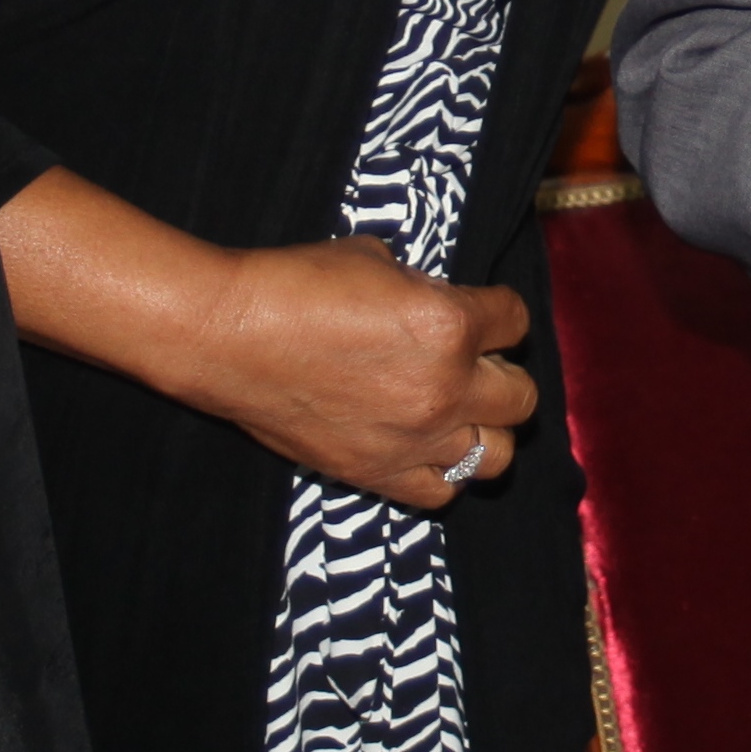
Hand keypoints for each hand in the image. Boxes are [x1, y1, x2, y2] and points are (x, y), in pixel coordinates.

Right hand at [0, 169, 532, 508]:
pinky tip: (426, 446)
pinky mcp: (377, 472)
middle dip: (502, 374)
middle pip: (522, 397)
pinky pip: (443, 492)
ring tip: (459, 411)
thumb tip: (440, 302)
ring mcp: (413, 438)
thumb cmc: (295, 285)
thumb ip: (426, 288)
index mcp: (451, 324)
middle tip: (475, 363)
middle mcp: (444, 388)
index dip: (500, 314)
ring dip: (486, 430)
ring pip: (499, 456)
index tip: (483, 313)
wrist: (228, 335)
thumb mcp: (376, 259)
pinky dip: (444, 471)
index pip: (516, 321)